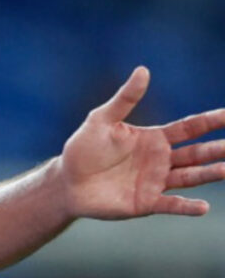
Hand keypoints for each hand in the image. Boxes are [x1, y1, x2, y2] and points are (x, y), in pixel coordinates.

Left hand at [60, 66, 224, 218]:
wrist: (68, 181)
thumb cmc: (83, 148)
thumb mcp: (102, 119)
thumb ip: (125, 99)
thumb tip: (143, 70)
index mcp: (153, 138)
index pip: (189, 128)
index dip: (211, 121)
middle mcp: (161, 160)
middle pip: (197, 153)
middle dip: (218, 149)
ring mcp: (156, 182)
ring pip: (191, 177)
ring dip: (210, 173)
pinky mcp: (146, 202)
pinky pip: (172, 205)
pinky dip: (187, 207)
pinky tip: (204, 206)